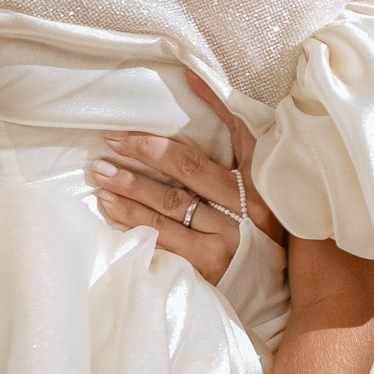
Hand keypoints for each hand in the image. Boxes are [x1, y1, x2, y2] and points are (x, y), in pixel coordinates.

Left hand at [88, 74, 280, 287]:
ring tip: (101, 170)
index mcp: (262, 182)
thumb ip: (240, 154)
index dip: (215, 102)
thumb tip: (198, 99)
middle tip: (113, 138)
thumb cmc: (262, 237)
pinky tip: (109, 206)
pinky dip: (131, 218)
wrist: (272, 297)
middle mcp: (248, 207)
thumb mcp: (262, 194)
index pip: (241, 132)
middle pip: (190, 168)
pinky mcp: (208, 263)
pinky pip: (161, 235)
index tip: (188, 75)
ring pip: (169, 202)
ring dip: (129, 184)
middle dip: (147, 150)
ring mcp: (228, 237)